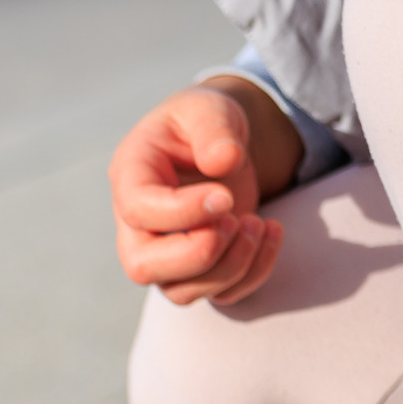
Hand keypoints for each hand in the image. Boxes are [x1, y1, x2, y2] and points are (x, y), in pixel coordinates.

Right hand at [110, 78, 300, 306]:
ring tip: (258, 222)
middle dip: (198, 252)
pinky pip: (220, 295)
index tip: (224, 196)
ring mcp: (165, 254)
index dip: (181, 213)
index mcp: (130, 179)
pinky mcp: (199, 270)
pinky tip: (272, 230)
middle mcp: (137, 226)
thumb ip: (214, 128)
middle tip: (235, 219)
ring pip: (181, 291)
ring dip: (230, 266)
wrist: (215, 142)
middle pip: (143, 267)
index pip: (138, 211)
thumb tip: (224, 161)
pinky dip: (254, 272)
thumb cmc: (202, 123)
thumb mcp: (207, 108)